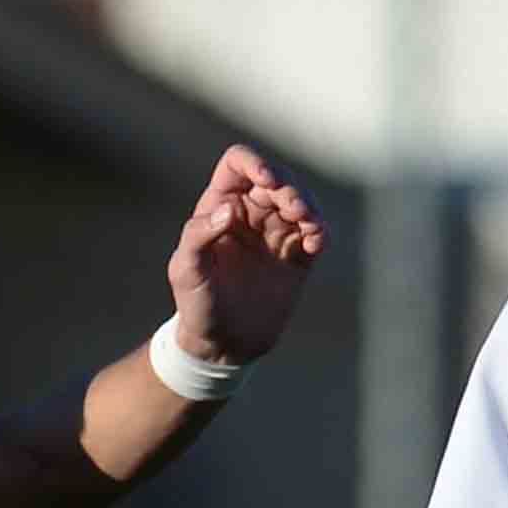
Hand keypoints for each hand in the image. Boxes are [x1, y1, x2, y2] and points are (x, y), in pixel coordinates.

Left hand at [165, 145, 325, 367]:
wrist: (223, 344)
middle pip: (277, 178)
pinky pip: (317, 231)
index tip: (267, 181)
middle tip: (294, 209)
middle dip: (289, 187)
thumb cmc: (196, 304)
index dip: (254, 163)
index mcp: (219, 205)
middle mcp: (250, 212)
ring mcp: (276, 231)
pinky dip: (322, 230)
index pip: (238, 164)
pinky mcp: (298, 254)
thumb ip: (199, 235)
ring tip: (308, 223)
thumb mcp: (186, 270)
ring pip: (301, 199)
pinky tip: (316, 242)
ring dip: (309, 204)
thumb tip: (229, 209)